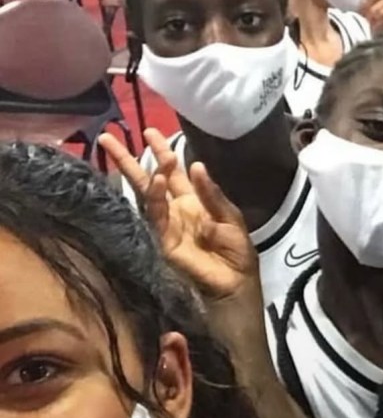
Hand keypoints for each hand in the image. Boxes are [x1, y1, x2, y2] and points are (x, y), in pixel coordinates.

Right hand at [98, 128, 258, 300]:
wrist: (236, 285)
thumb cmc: (237, 254)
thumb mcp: (231, 217)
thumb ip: (212, 194)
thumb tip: (196, 165)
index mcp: (192, 202)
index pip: (173, 173)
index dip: (162, 153)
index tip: (150, 132)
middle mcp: (175, 211)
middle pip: (149, 180)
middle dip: (130, 160)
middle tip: (109, 137)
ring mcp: (167, 226)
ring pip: (146, 195)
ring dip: (139, 172)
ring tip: (128, 151)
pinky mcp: (163, 242)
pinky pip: (157, 217)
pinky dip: (155, 198)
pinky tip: (156, 180)